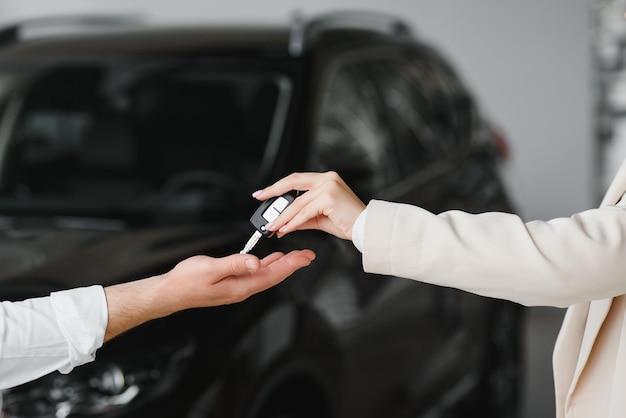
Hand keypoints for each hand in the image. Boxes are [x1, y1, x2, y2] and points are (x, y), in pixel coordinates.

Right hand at [103, 250, 314, 340]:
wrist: (170, 292)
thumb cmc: (186, 281)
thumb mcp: (210, 268)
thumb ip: (234, 264)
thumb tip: (256, 262)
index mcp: (240, 286)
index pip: (272, 275)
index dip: (291, 265)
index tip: (305, 257)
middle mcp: (242, 289)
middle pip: (274, 276)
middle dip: (292, 264)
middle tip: (308, 255)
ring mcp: (237, 287)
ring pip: (266, 275)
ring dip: (282, 264)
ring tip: (295, 256)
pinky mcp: (232, 283)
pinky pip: (255, 274)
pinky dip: (267, 265)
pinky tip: (270, 259)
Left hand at [253, 171, 365, 239]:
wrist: (367, 228)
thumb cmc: (348, 222)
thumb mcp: (320, 218)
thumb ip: (302, 217)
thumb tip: (284, 222)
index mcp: (326, 179)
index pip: (296, 179)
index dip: (278, 186)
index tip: (264, 192)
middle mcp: (327, 179)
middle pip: (293, 183)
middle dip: (273, 191)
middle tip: (259, 198)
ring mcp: (328, 186)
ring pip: (298, 203)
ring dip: (282, 216)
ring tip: (272, 226)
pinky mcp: (329, 197)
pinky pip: (305, 212)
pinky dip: (293, 222)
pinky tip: (285, 229)